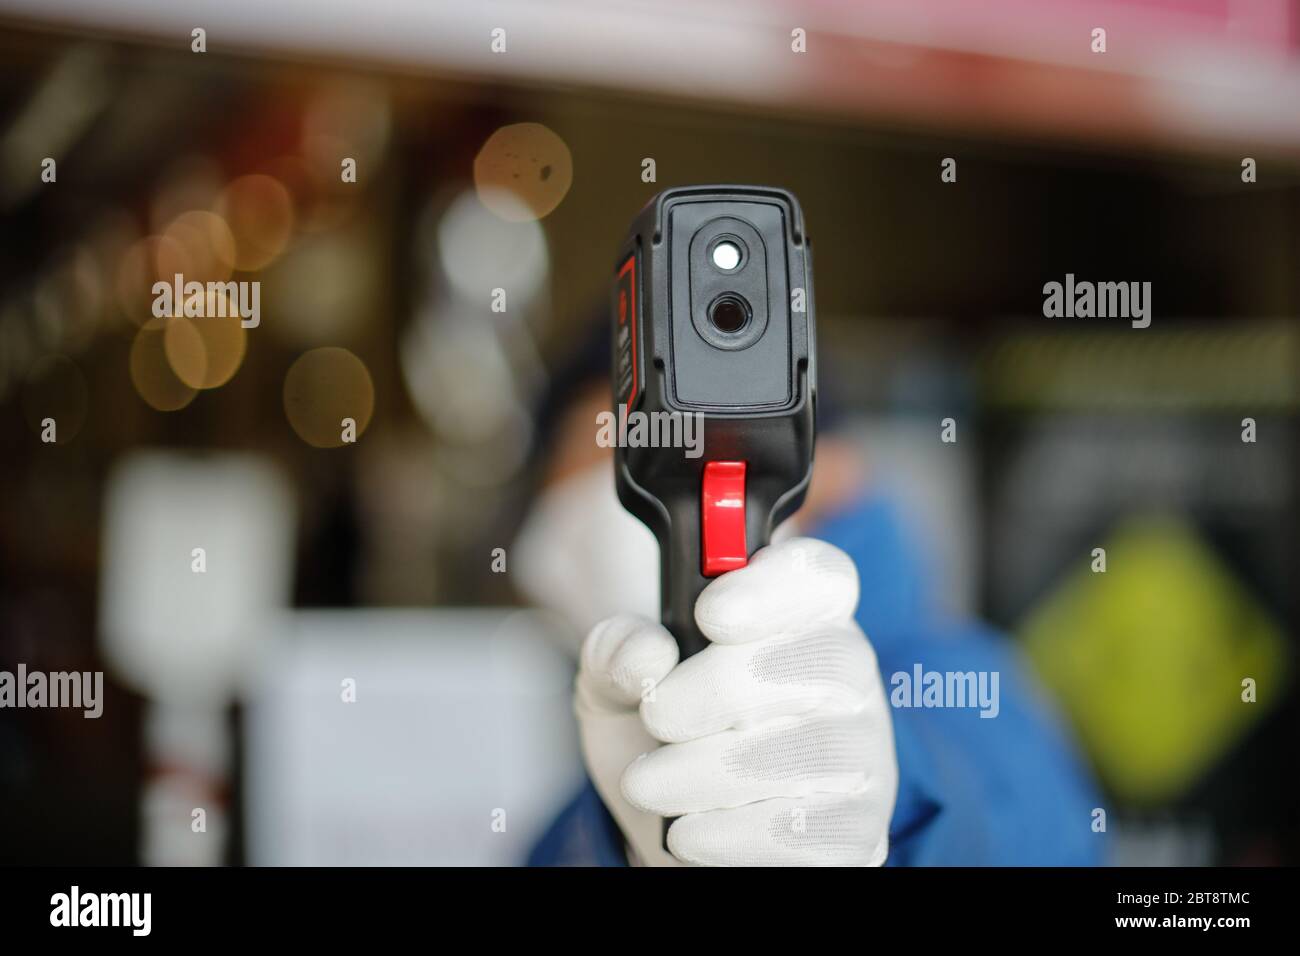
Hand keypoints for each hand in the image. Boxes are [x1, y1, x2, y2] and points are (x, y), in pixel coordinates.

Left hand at [574, 537, 897, 865]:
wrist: (666, 825)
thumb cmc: (658, 736)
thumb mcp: (614, 683)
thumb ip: (616, 652)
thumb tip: (647, 656)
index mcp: (797, 617)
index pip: (823, 577)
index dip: (776, 587)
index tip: (711, 613)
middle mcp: (846, 677)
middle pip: (826, 658)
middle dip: (725, 688)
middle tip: (658, 715)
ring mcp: (862, 754)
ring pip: (819, 749)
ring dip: (717, 770)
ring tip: (650, 783)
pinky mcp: (858, 829)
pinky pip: (822, 833)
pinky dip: (741, 835)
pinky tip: (689, 832)